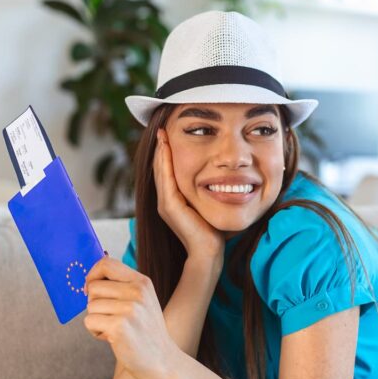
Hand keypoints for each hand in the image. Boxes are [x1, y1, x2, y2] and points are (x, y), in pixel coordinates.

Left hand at [83, 257, 175, 378]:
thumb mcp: (142, 301)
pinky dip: (95, 332)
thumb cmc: (146, 332)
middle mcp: (137, 292)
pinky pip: (90, 321)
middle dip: (94, 304)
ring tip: (115, 329)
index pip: (107, 264)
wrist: (162, 361)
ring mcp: (130, 309)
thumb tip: (91, 278)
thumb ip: (121, 287)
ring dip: (96, 320)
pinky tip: (112, 338)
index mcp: (142, 282)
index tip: (91, 289)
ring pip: (90, 306)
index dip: (92, 275)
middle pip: (93, 287)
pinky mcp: (119, 326)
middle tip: (111, 317)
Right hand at [154, 129, 224, 260]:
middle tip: (162, 127)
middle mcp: (164, 200)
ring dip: (161, 150)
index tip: (170, 133)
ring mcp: (164, 204)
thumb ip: (205, 190)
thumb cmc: (212, 230)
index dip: (166, 152)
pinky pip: (165, 178)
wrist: (209, 251)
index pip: (166, 170)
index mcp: (172, 200)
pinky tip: (167, 147)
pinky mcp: (169, 206)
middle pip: (160, 168)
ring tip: (163, 133)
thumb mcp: (207, 203)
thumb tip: (217, 175)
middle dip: (161, 147)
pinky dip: (165, 162)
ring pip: (160, 170)